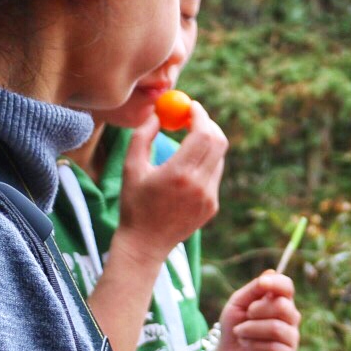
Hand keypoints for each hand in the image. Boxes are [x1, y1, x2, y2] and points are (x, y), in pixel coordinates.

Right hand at [113, 104, 228, 258]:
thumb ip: (144, 136)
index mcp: (179, 173)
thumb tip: (159, 114)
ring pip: (219, 158)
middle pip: (218, 142)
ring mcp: (209, 197)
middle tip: (194, 118)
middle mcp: (199, 185)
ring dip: (207, 144)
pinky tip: (186, 170)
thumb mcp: (131, 167)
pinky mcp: (212, 206)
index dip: (200, 115)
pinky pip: (215, 175)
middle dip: (208, 124)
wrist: (145, 244)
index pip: (203, 133)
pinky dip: (205, 163)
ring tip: (187, 143)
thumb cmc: (134, 203)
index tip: (191, 106)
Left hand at [213, 271, 300, 350]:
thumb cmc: (234, 325)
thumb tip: (272, 272)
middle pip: (282, 306)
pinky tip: (247, 344)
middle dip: (257, 310)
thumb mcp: (238, 303)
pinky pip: (274, 347)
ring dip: (250, 329)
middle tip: (246, 316)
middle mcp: (291, 318)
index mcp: (281, 301)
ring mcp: (291, 337)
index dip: (276, 283)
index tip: (262, 283)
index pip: (287, 286)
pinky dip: (254, 344)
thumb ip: (254, 289)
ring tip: (240, 333)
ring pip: (276, 327)